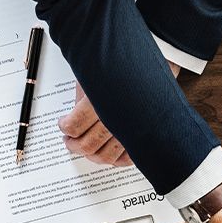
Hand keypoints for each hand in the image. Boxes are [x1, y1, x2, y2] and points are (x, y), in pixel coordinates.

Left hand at [59, 62, 180, 165]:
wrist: (158, 62)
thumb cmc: (125, 66)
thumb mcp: (95, 76)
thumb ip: (83, 99)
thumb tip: (73, 118)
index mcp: (101, 102)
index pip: (74, 126)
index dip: (65, 127)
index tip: (63, 125)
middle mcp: (117, 120)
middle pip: (88, 146)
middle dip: (74, 146)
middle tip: (69, 142)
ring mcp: (132, 132)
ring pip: (106, 157)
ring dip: (92, 155)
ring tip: (85, 148)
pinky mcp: (143, 138)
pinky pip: (127, 160)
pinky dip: (115, 160)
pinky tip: (107, 153)